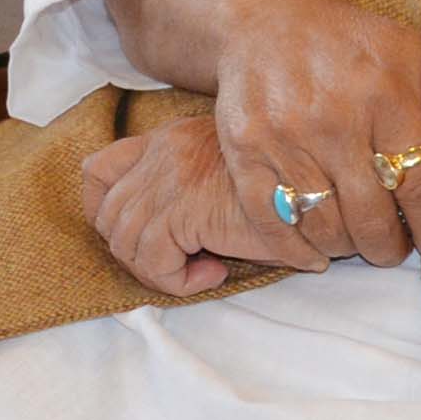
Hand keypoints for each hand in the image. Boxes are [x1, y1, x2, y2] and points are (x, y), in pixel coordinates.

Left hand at [78, 113, 302, 294]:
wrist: (323, 184)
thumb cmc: (288, 189)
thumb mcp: (228, 181)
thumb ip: (189, 195)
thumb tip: (168, 245)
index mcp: (168, 140)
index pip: (97, 169)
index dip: (102, 212)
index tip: (135, 239)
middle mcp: (162, 152)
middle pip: (104, 213)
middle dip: (132, 252)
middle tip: (178, 267)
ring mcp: (170, 176)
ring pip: (123, 240)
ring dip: (156, 270)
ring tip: (200, 273)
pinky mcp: (185, 207)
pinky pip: (151, 258)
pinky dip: (175, 280)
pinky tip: (214, 274)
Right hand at [206, 0, 420, 267]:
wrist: (264, 17)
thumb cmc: (346, 38)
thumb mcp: (409, 51)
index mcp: (383, 95)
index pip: (420, 183)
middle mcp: (333, 119)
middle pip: (371, 215)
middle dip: (390, 247)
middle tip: (394, 251)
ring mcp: (284, 137)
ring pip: (324, 224)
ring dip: (347, 248)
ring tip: (357, 244)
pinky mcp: (244, 149)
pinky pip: (270, 219)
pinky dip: (293, 250)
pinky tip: (314, 257)